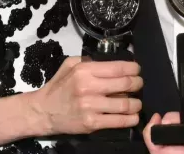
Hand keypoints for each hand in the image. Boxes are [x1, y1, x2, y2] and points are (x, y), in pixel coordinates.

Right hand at [28, 56, 142, 134]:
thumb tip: (108, 61)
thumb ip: (87, 60)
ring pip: (125, 104)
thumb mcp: (69, 65)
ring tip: (137, 102)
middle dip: (138, 84)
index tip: (137, 70)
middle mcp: (89, 87)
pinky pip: (117, 121)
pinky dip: (130, 119)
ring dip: (136, 103)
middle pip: (125, 84)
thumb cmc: (58, 87)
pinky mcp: (91, 123)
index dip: (133, 68)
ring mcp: (91, 107)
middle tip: (139, 84)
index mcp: (84, 71)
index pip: (118, 67)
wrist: (43, 112)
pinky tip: (133, 117)